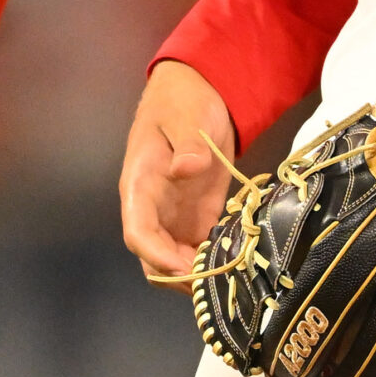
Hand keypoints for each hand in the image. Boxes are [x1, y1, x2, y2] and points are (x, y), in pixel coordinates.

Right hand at [121, 60, 237, 278]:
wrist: (196, 93)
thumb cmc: (183, 102)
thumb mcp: (187, 117)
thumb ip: (188, 144)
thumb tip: (187, 168)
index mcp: (140, 185)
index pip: (138, 232)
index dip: (157, 256)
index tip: (185, 269)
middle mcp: (153, 209)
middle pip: (154, 258)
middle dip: (180, 276)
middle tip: (217, 283)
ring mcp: (174, 215)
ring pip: (175, 261)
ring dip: (197, 274)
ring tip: (230, 279)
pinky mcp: (197, 217)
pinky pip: (197, 250)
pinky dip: (213, 262)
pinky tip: (237, 266)